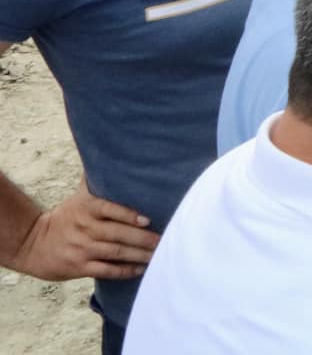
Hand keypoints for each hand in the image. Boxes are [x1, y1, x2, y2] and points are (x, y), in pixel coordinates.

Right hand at [5, 191, 156, 280]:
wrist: (32, 243)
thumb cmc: (65, 217)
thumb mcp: (78, 198)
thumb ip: (95, 181)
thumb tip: (109, 154)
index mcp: (87, 209)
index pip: (110, 210)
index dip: (128, 215)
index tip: (147, 220)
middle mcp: (85, 228)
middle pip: (117, 234)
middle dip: (143, 239)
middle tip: (165, 240)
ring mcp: (81, 249)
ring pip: (115, 252)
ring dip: (138, 255)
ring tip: (158, 255)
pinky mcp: (78, 267)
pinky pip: (105, 270)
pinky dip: (124, 271)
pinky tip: (140, 269)